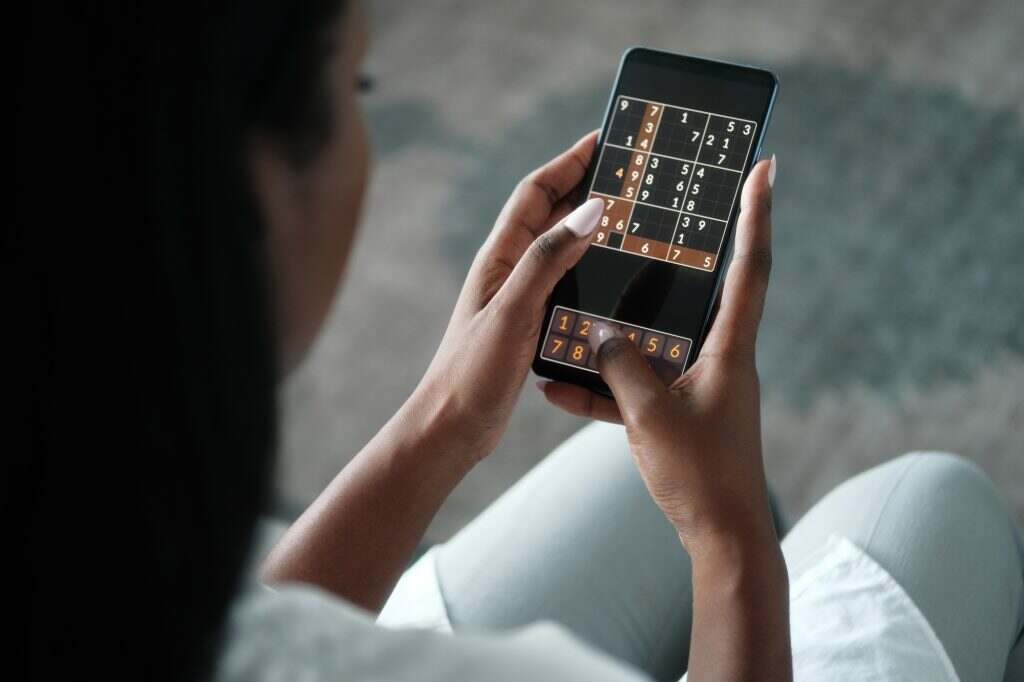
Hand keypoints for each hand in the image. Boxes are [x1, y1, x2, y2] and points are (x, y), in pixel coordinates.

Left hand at [406, 132, 604, 462]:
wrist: (453, 426)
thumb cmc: (472, 371)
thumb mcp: (514, 310)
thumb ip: (549, 259)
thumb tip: (590, 208)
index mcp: (500, 258)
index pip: (535, 193)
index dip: (567, 162)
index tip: (603, 141)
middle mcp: (509, 270)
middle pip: (551, 214)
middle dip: (586, 187)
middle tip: (628, 174)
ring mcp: (520, 296)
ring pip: (561, 249)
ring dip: (591, 229)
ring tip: (631, 217)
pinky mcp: (530, 323)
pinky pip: (565, 282)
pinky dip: (589, 268)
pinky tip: (613, 275)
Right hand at [540, 157, 777, 552]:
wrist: (721, 539)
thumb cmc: (701, 475)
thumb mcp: (652, 416)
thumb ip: (621, 367)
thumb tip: (598, 332)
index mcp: (730, 350)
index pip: (750, 267)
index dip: (757, 214)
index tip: (765, 166)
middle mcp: (720, 359)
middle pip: (704, 292)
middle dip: (681, 255)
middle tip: (658, 216)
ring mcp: (698, 386)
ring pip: (658, 343)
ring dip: (621, 334)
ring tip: (581, 311)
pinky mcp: (678, 415)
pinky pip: (637, 389)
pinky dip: (604, 389)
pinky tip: (558, 390)